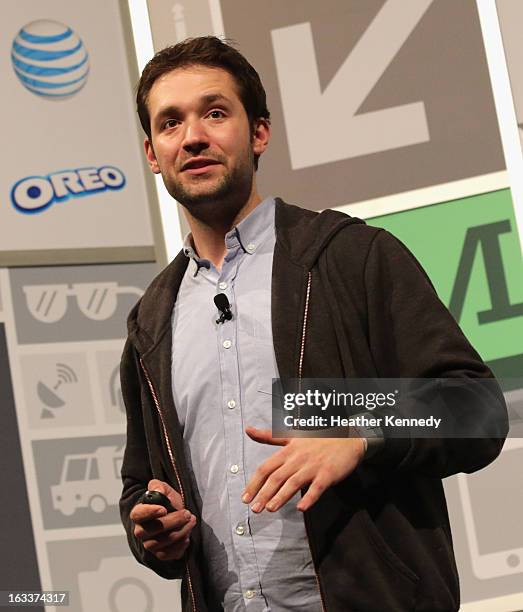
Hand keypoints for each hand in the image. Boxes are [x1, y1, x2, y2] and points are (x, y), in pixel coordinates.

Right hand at [130, 479, 195, 560]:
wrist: (174, 514)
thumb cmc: (167, 502)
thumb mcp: (164, 489)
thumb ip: (159, 487)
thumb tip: (158, 491)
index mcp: (139, 513)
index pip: (138, 514)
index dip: (149, 512)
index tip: (164, 509)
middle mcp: (141, 531)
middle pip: (151, 531)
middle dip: (172, 522)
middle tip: (187, 514)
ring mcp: (149, 544)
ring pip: (162, 543)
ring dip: (180, 532)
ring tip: (191, 521)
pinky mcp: (159, 553)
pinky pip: (167, 555)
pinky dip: (179, 547)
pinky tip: (187, 537)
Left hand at [242, 427, 365, 512]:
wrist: (347, 436)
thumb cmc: (318, 437)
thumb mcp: (291, 434)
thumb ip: (269, 436)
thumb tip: (248, 430)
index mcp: (288, 450)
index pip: (266, 467)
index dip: (254, 482)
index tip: (245, 497)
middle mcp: (298, 458)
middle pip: (277, 477)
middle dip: (263, 493)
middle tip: (254, 508)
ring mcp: (313, 466)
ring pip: (293, 482)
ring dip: (281, 496)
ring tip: (270, 508)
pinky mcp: (328, 473)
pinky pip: (317, 487)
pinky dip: (309, 498)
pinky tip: (301, 508)